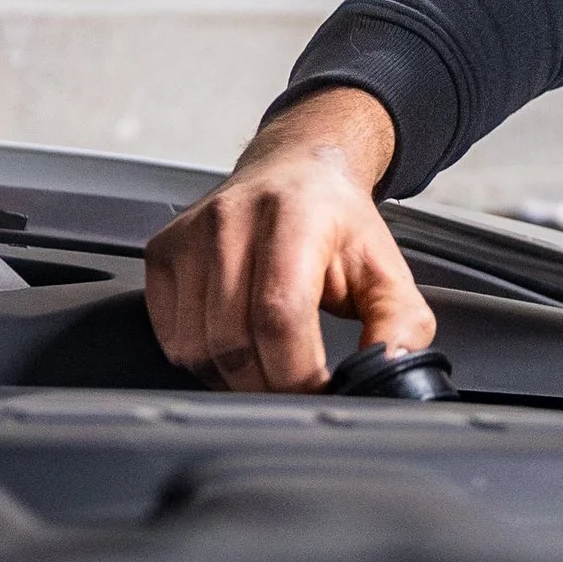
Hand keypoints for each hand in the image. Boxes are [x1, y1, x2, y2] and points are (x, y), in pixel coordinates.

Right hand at [144, 89, 433, 392]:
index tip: (320, 390)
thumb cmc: (336, 222)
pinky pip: (171, 337)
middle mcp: (233, 219)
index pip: (280, 315)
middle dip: (270, 385)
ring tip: (270, 368)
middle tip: (297, 387)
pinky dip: (204, 361)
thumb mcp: (386, 268)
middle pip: (234, 340)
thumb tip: (388, 367)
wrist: (295, 171)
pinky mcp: (162, 252)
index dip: (298, 372)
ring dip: (235, 379)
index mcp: (295, 216)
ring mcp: (190, 235)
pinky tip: (237, 350)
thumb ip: (400, 322)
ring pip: (197, 347)